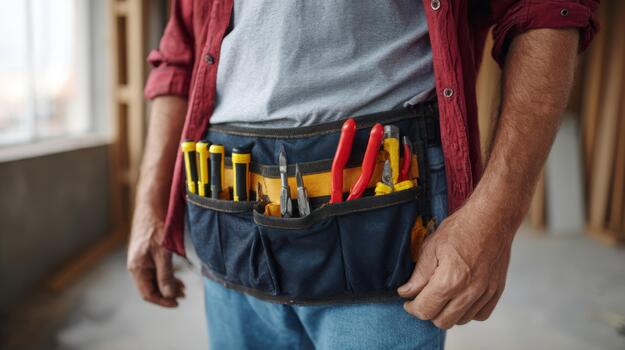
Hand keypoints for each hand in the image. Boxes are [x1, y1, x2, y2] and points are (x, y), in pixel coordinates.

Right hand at [127, 204, 184, 306]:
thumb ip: (165, 275)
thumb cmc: (157, 226)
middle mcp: (137, 264)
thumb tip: (168, 295)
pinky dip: (167, 275)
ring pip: (154, 278)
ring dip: (168, 284)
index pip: (148, 293)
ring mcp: (142, 258)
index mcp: (137, 267)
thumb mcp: (164, 252)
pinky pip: (156, 269)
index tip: (178, 302)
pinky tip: (176, 276)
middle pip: (151, 287)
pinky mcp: (148, 251)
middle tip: (184, 294)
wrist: (153, 203)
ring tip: (183, 287)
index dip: (163, 301)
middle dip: (167, 293)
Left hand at [398, 203, 513, 328]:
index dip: (412, 308)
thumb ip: (419, 275)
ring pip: (461, 320)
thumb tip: (406, 292)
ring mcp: (486, 293)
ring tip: (441, 296)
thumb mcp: (431, 247)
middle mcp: (470, 291)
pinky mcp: (496, 291)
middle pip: (442, 321)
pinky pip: (480, 315)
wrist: (492, 218)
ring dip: (448, 313)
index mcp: (450, 281)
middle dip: (428, 312)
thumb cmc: (461, 228)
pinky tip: (460, 297)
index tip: (408, 301)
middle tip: (423, 298)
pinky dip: (468, 311)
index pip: (426, 310)